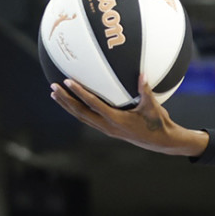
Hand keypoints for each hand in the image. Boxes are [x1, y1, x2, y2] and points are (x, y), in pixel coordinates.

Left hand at [49, 75, 207, 155]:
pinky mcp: (108, 130)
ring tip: (54, 94)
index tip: (68, 82)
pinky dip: (77, 110)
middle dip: (66, 100)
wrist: (161, 141)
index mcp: (117, 120)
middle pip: (81, 113)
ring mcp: (107, 129)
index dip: (80, 93)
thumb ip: (146, 90)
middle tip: (53, 87)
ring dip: (67, 106)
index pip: (93, 104)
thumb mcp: (153, 106)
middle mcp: (108, 126)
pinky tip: (71, 103)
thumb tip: (142, 74)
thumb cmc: (158, 123)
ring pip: (82, 117)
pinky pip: (88, 119)